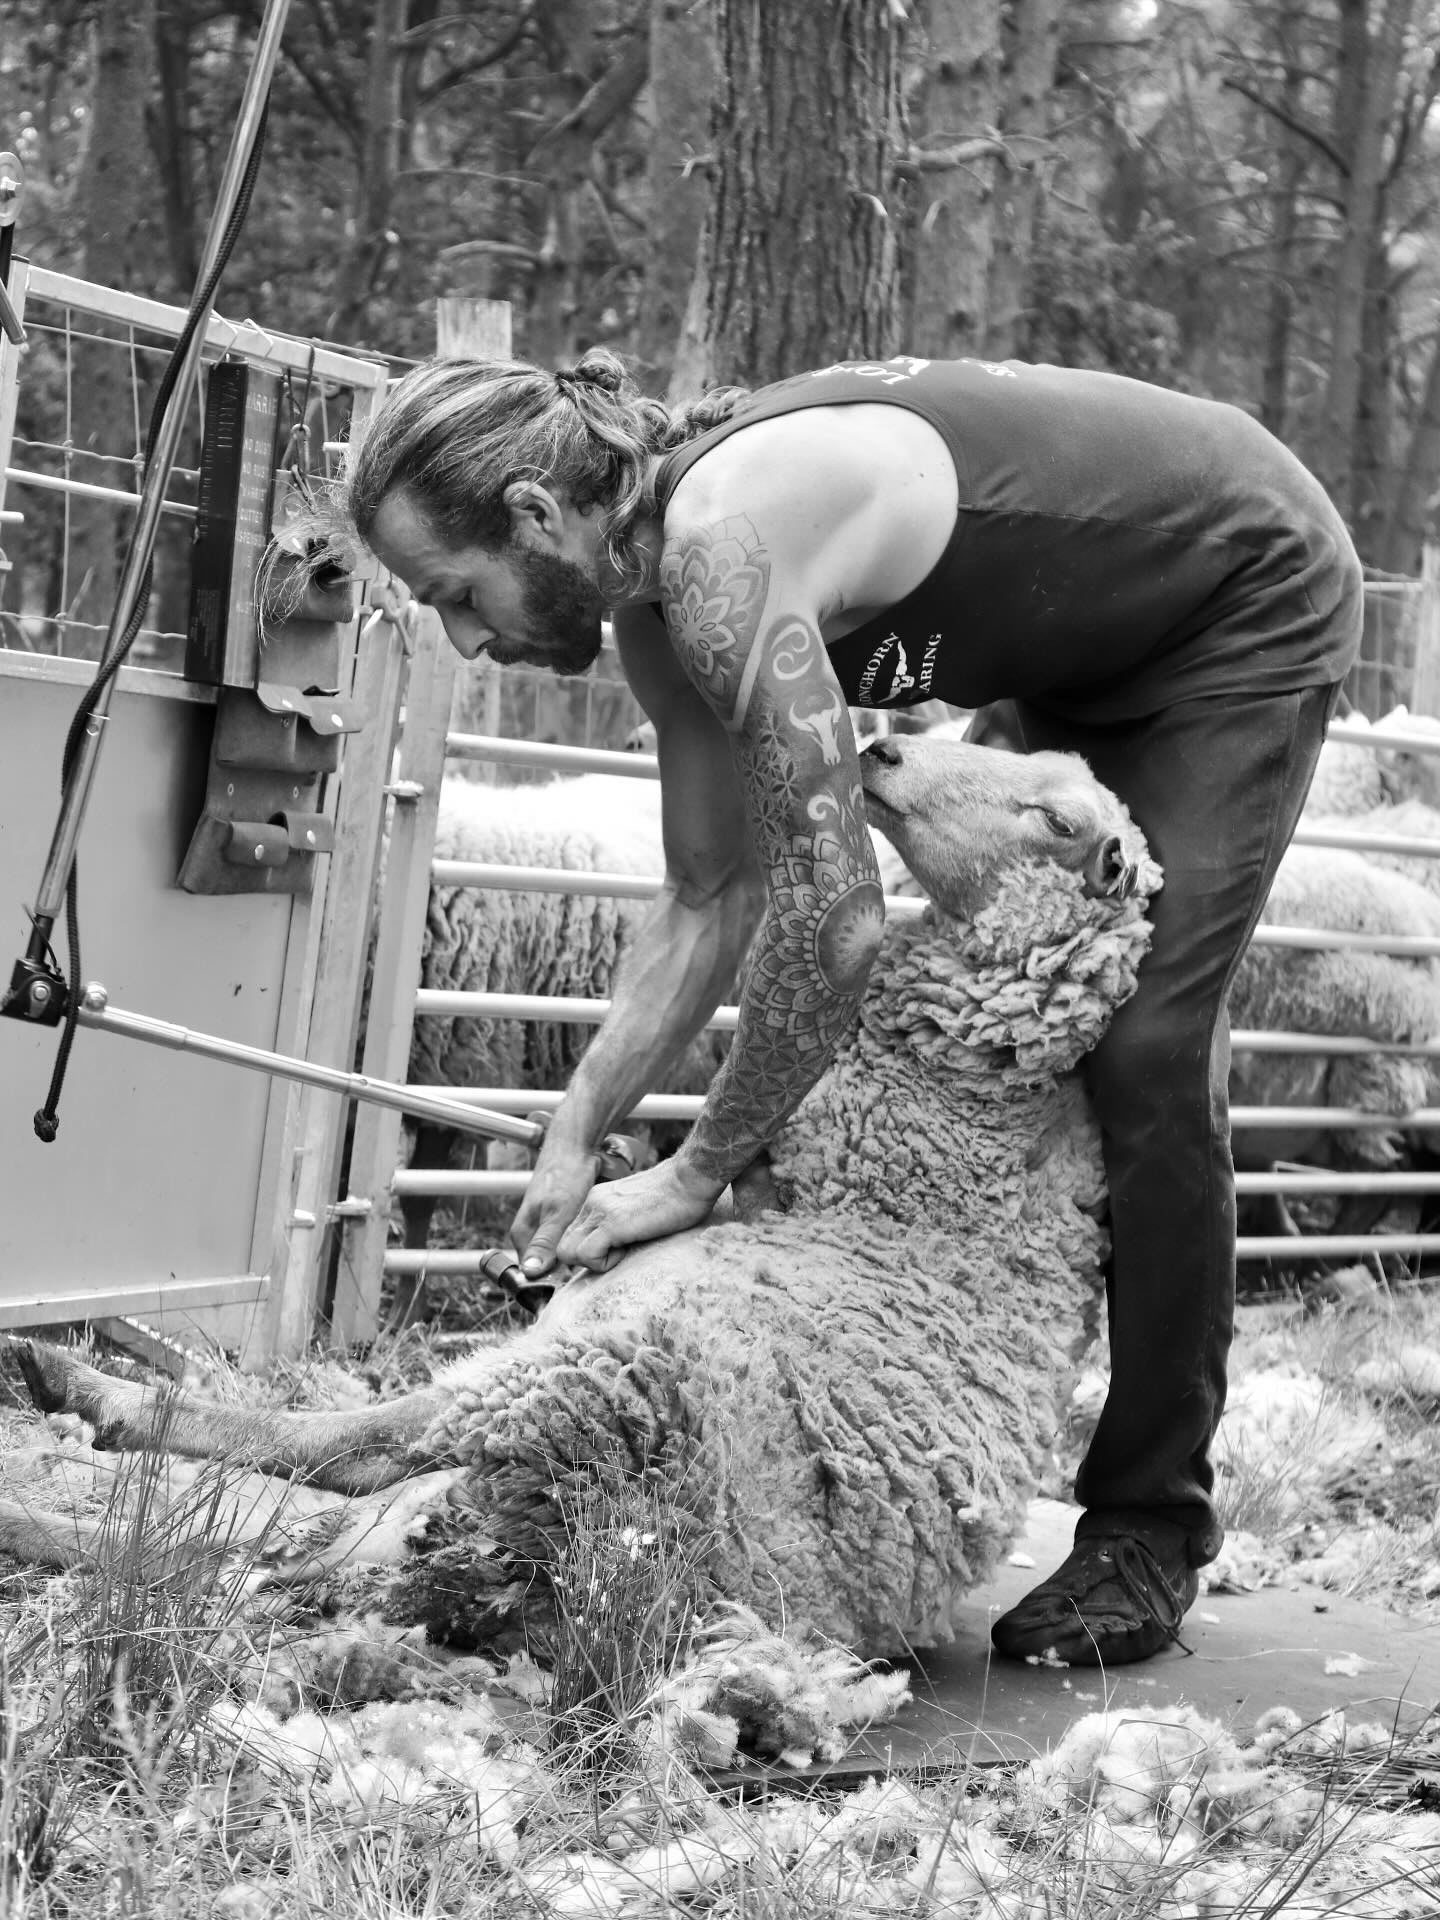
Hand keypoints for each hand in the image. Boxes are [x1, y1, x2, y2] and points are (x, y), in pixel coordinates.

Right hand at [508, 1133, 602, 1277]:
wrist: (576, 1144)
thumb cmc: (565, 1173)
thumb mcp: (558, 1210)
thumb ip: (545, 1242)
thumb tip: (531, 1272)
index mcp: (523, 1235)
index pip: (533, 1275)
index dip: (555, 1281)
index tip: (577, 1279)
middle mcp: (532, 1232)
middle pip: (549, 1266)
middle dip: (571, 1267)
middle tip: (593, 1261)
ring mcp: (546, 1225)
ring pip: (562, 1253)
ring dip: (579, 1254)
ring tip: (598, 1249)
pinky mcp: (561, 1218)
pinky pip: (571, 1239)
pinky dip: (584, 1240)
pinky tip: (598, 1237)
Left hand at [555, 1158, 726, 1272]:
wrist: (691, 1178)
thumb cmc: (676, 1197)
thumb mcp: (636, 1208)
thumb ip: (619, 1222)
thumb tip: (616, 1245)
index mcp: (597, 1200)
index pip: (572, 1235)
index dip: (589, 1251)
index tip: (615, 1251)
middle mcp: (592, 1203)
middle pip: (563, 1245)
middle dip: (585, 1260)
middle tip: (616, 1255)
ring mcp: (600, 1211)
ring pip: (567, 1252)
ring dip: (593, 1263)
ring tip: (623, 1252)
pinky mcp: (612, 1223)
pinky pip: (587, 1255)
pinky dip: (604, 1263)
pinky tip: (628, 1251)